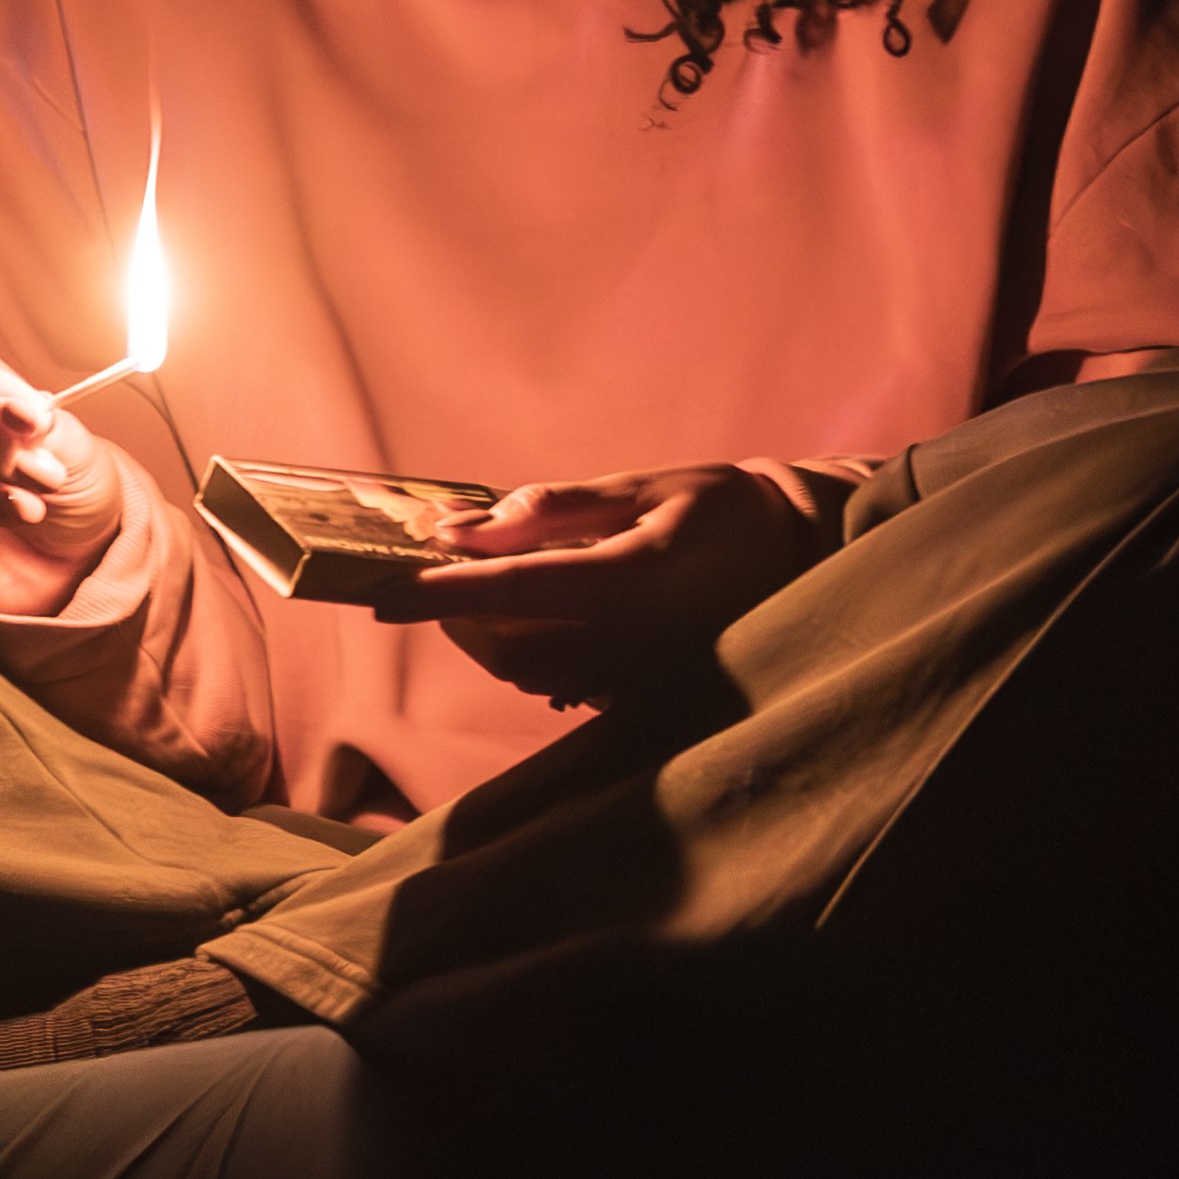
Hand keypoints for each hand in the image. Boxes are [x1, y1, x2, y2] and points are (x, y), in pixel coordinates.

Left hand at [366, 460, 835, 701]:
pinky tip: (528, 617)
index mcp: (630, 580)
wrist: (798, 551)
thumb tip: (464, 530)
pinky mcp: (644, 692)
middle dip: (457, 617)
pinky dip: (527, 654)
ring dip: (487, 638)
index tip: (380, 595)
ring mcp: (639, 676)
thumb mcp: (637, 486)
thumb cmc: (715, 505)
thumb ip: (552, 510)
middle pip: (508, 647)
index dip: (440, 595)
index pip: (512, 593)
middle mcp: (631, 641)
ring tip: (475, 591)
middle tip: (432, 576)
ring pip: (528, 674)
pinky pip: (562, 685)